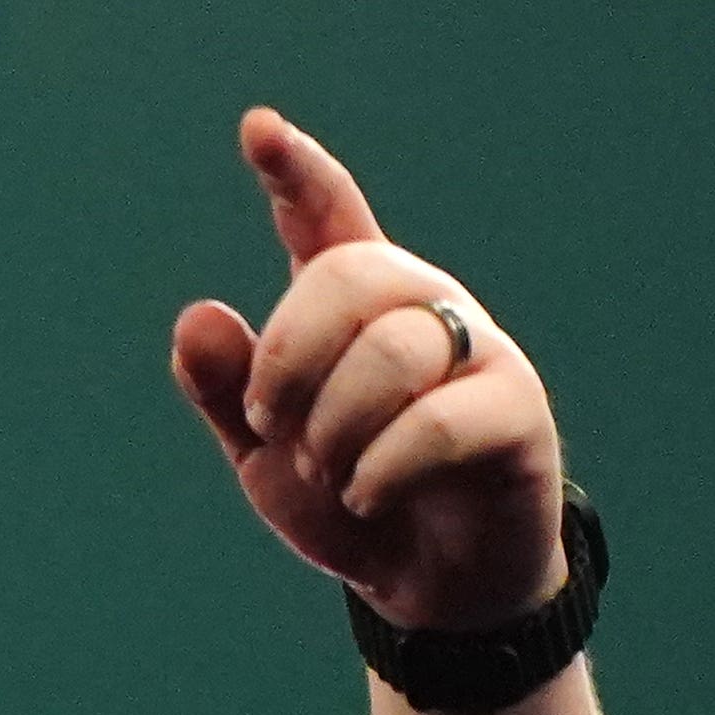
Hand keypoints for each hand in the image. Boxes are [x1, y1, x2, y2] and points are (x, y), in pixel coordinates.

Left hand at [169, 110, 564, 633]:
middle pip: (350, 276)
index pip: (327, 216)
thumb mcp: (265, 455)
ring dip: (334, 425)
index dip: (295, 170)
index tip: (256, 129)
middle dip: (288, 357)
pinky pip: (442, 418)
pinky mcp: (516, 410)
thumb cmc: (350, 501)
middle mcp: (421, 307)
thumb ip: (226, 392)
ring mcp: (478, 352)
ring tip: (329, 474)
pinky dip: (383, 466)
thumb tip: (197, 316)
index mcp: (355, 307)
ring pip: (395, 348)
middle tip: (269, 424)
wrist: (430, 586)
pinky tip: (366, 495)